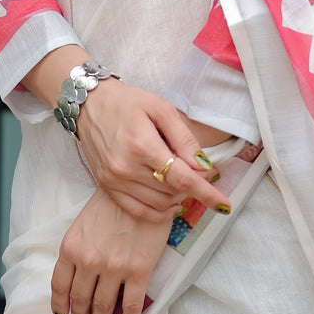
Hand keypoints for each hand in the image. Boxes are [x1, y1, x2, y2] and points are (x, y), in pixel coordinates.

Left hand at [51, 188, 172, 313]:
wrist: (143, 187)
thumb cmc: (112, 201)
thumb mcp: (83, 222)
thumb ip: (77, 248)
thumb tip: (78, 276)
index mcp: (71, 247)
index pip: (59, 286)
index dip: (61, 305)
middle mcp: (88, 261)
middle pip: (80, 300)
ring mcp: (113, 268)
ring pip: (103, 307)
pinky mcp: (138, 271)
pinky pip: (131, 305)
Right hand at [77, 79, 231, 221]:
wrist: (89, 104)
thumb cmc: (127, 102)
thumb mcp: (161, 108)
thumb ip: (184, 137)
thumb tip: (202, 165)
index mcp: (142, 145)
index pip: (181, 178)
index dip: (206, 192)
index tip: (224, 204)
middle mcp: (126, 167)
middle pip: (172, 191)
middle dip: (193, 186)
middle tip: (201, 171)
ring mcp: (114, 180)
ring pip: (159, 203)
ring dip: (178, 198)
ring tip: (183, 180)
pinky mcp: (107, 186)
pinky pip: (138, 210)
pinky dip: (159, 211)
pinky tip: (170, 202)